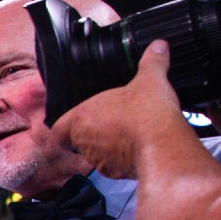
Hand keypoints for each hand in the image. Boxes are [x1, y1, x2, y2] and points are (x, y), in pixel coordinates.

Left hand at [53, 41, 183, 179]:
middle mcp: (84, 141)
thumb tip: (158, 46)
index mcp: (82, 118)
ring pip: (95, 154)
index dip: (62, 128)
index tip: (68, 127)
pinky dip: (121, 158)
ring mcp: (98, 159)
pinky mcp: (114, 173)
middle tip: (111, 122)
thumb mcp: (150, 79)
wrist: (162, 146)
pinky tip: (138, 148)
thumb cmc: (146, 113)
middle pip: (78, 140)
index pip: (58, 128)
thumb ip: (152, 62)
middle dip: (92, 132)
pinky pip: (113, 166)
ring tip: (128, 133)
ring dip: (107, 146)